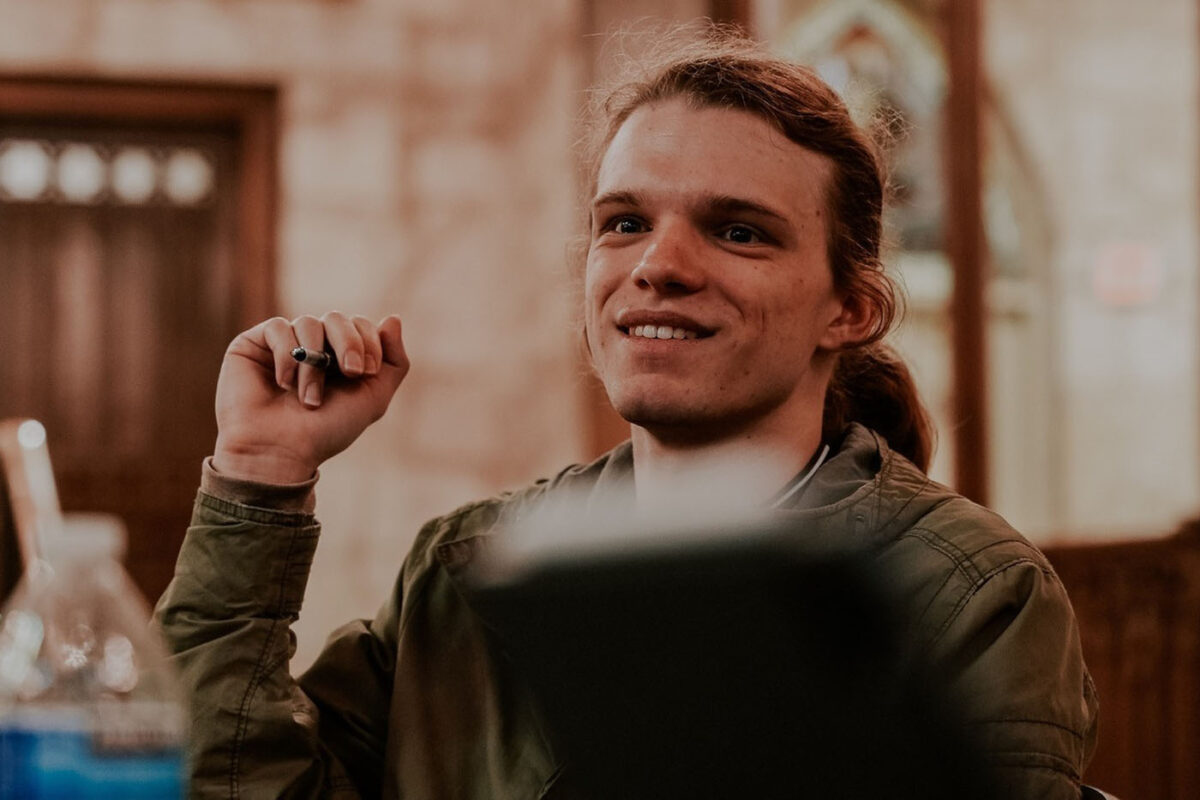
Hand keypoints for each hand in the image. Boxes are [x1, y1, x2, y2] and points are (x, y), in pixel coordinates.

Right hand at [212, 312, 409, 483]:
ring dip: (314, 364)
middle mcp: (312, 347)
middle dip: (349, 343)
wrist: (279, 451)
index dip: (368, 341)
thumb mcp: (374, 399)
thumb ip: (393, 361)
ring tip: (309, 399)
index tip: (365, 373)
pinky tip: (283, 384)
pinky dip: (286, 356)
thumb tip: (393, 318)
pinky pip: (277, 327)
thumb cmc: (326, 431)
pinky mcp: (253, 343)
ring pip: (308, 323)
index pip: (359, 325)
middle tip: (350, 373)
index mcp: (340, 356)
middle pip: (337, 318)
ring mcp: (283, 344)